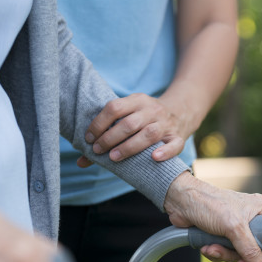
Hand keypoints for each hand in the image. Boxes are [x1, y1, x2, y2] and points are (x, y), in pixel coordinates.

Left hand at [79, 94, 195, 166]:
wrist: (181, 112)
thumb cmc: (145, 119)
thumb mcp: (128, 116)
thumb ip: (106, 134)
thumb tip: (80, 161)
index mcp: (138, 100)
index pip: (114, 108)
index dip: (99, 123)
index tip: (89, 138)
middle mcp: (153, 110)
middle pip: (130, 123)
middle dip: (110, 138)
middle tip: (97, 150)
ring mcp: (166, 124)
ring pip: (149, 134)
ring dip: (129, 147)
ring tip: (113, 157)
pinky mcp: (178, 137)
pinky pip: (175, 145)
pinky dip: (165, 151)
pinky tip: (153, 157)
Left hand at [163, 173, 261, 261]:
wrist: (180, 200)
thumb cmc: (209, 204)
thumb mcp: (233, 228)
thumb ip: (250, 250)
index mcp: (261, 211)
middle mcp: (252, 219)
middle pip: (258, 250)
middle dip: (242, 258)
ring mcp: (237, 228)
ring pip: (240, 254)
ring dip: (225, 255)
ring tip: (212, 248)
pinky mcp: (222, 234)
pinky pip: (226, 252)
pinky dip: (216, 252)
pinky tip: (206, 246)